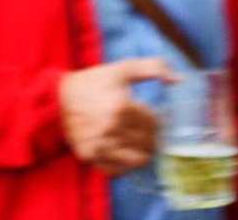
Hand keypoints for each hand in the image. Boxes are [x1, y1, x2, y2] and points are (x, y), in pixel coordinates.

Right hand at [59, 58, 176, 175]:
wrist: (58, 97)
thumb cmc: (95, 81)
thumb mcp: (125, 68)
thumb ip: (155, 68)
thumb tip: (179, 80)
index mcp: (122, 106)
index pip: (153, 123)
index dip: (161, 123)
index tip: (161, 121)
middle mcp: (110, 128)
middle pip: (146, 142)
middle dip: (154, 139)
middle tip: (155, 135)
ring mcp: (99, 144)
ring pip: (134, 160)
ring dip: (143, 154)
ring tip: (144, 146)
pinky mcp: (88, 155)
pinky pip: (114, 170)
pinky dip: (125, 167)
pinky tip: (128, 156)